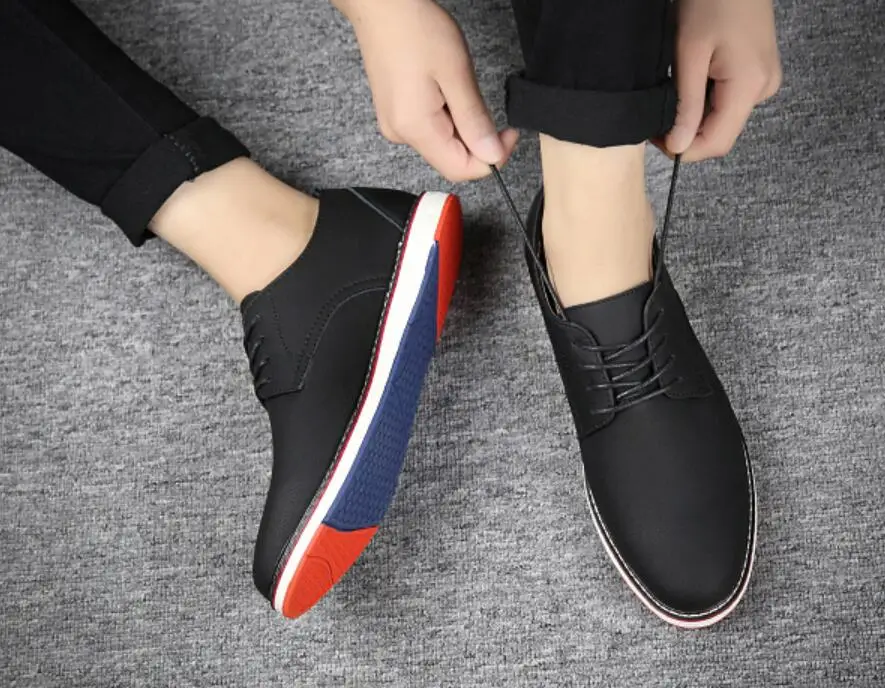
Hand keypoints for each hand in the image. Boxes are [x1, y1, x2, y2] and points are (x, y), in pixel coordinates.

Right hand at [335, 0, 517, 180]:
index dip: (491, 159)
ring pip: (443, 145)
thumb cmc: (416, 29)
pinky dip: (448, 118)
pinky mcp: (395, 115)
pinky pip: (430, 130)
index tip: (508, 135)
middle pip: (451, 159)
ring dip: (463, 127)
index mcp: (416, 129)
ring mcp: (396, 125)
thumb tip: (492, 155)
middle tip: (489, 107)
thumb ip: (474, 120)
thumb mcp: (456, 74)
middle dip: (478, 142)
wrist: (381, 6)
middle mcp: (401, 134)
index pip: (461, 169)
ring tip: (459, 87)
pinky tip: (446, 89)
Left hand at [665, 0, 781, 160]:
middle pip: (721, 133)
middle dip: (688, 134)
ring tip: (675, 92)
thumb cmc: (711, 0)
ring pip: (724, 119)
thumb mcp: (689, 54)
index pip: (717, 143)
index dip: (684, 150)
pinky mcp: (759, 72)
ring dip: (696, 117)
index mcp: (749, 86)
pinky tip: (692, 81)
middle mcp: (764, 88)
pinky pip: (730, 101)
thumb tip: (678, 145)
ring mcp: (765, 80)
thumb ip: (686, 105)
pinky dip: (707, 101)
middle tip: (658, 115)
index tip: (656, 139)